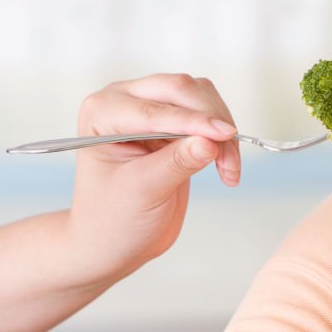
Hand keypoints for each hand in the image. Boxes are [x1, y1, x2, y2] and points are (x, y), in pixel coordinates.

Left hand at [68, 73, 240, 281]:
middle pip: (180, 89)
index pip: (155, 109)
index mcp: (102, 112)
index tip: (225, 136)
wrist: (114, 241)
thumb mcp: (142, 192)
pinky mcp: (175, 121)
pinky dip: (223, 137)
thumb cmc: (113, 219)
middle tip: (229, 159)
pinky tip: (226, 166)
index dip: (194, 121)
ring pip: (201, 96)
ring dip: (221, 129)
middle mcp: (124, 100)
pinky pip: (209, 113)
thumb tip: (211, 141)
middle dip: (211, 122)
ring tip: (228, 169)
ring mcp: (150, 107)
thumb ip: (176, 162)